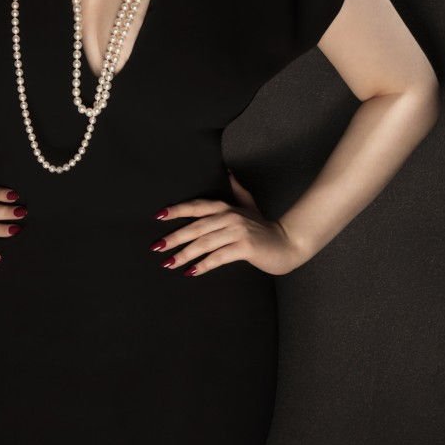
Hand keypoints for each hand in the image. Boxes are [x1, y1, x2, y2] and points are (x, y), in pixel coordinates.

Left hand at [151, 171, 305, 276]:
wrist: (288, 243)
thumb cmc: (264, 227)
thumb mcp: (249, 206)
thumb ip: (238, 191)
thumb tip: (229, 172)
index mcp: (226, 208)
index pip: (197, 207)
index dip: (177, 210)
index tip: (158, 216)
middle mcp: (230, 217)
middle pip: (196, 227)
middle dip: (174, 237)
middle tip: (156, 247)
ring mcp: (237, 231)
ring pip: (204, 243)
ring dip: (184, 254)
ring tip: (169, 263)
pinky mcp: (245, 247)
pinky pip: (219, 257)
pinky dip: (203, 265)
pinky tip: (191, 271)